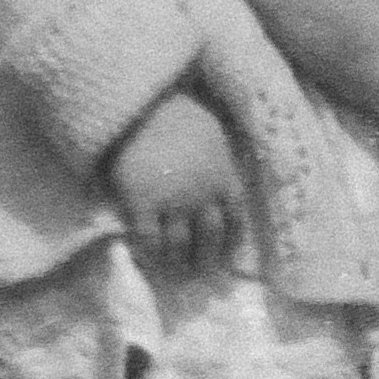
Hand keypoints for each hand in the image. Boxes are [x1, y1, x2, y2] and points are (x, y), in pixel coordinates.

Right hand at [103, 82, 247, 282]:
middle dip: (205, 258)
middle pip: (209, 238)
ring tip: (174, 271)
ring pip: (179, 245)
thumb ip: (219, 159)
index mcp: (223, 179)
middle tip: (199, 271)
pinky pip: (149, 239)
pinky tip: (148, 257)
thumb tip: (221, 171)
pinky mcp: (143, 204)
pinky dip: (150, 252)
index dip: (232, 241)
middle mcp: (203, 197)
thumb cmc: (179, 114)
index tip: (227, 255)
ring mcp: (173, 203)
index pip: (235, 219)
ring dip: (178, 263)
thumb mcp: (213, 135)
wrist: (143, 106)